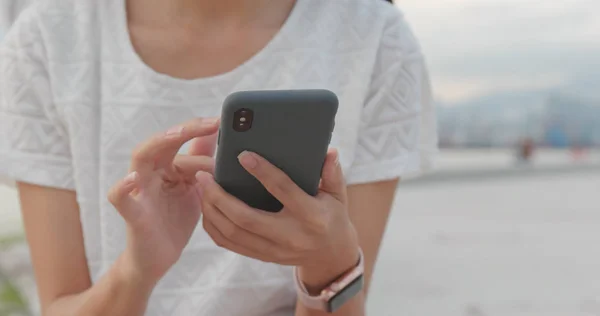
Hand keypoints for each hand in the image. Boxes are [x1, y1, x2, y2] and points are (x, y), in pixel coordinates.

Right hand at [107, 118, 218, 284]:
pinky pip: (120, 198)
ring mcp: (140, 191)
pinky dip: (123, 187)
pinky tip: (133, 179)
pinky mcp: (133, 214)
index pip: (183, 142)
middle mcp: (151, 172)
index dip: (201, 132)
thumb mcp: (195, 189)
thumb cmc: (175, 220)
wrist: (159, 258)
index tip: (222, 122)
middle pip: (161, 142)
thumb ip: (201, 163)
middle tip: (208, 123)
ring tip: (177, 134)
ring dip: (158, 143)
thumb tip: (217, 135)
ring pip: (140, 158)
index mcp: (168, 166)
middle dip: (184, 130)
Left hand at [196, 149, 359, 291]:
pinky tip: (206, 207)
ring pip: (233, 233)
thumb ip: (332, 173)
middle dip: (220, 196)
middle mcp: (290, 236)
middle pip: (246, 219)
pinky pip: (230, 244)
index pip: (283, 191)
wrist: (331, 256)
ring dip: (211, 210)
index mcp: (311, 216)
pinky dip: (214, 226)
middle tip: (204, 175)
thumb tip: (329, 152)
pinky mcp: (262, 256)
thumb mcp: (338, 195)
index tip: (242, 155)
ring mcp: (274, 250)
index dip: (263, 172)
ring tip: (200, 187)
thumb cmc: (332, 216)